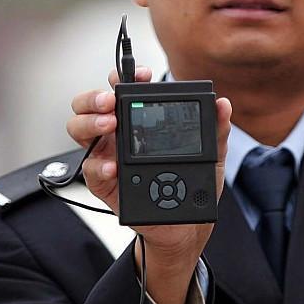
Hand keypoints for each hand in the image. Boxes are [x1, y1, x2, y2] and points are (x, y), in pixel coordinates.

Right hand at [66, 67, 232, 303]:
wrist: (186, 228)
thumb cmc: (191, 188)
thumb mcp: (211, 158)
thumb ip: (217, 131)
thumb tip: (223, 105)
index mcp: (139, 123)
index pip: (122, 91)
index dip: (124, 77)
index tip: (139, 75)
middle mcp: (117, 136)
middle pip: (89, 107)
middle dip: (94, 97)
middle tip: (111, 101)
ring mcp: (107, 158)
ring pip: (80, 131)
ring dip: (90, 123)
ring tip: (110, 125)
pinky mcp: (105, 185)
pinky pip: (90, 171)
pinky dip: (98, 166)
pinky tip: (112, 167)